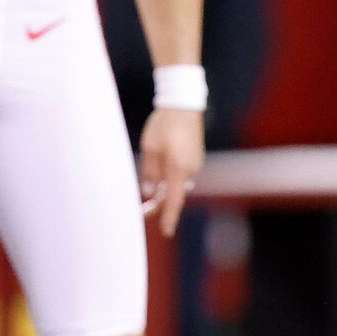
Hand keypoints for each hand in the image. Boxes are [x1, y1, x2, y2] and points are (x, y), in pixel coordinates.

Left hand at [138, 106, 204, 237]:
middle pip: (175, 195)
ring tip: (147, 199)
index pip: (173, 200)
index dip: (168, 217)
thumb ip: (150, 173)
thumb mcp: (150, 148)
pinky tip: (158, 181)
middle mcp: (190, 169)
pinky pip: (181, 176)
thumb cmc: (164, 124)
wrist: (183, 104)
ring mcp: (194, 163)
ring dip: (164, 193)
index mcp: (178, 168)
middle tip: (142, 212)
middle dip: (160, 205)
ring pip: (178, 186)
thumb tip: (149, 193)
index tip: (166, 232)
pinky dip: (170, 182)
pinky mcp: (194, 157)